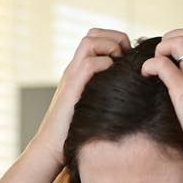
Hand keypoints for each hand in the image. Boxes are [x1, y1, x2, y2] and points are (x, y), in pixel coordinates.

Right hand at [28, 28, 130, 167]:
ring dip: (111, 48)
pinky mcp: (72, 89)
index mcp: (79, 70)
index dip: (114, 39)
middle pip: (92, 34)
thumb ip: (105, 92)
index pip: (95, 37)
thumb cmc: (75, 131)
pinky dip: (105, 65)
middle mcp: (74, 69)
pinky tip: (113, 79)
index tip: (129, 57)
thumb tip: (132, 91)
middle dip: (115, 38)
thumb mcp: (94, 105)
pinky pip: (89, 64)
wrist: (51, 147)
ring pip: (89, 42)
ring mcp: (71, 77)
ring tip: (120, 65)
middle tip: (128, 57)